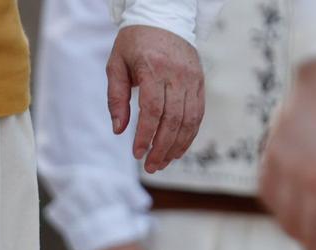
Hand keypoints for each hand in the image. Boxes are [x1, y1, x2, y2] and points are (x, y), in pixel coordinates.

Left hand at [105, 26, 205, 172]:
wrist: (164, 18)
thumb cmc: (134, 44)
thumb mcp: (116, 65)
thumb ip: (116, 97)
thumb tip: (119, 130)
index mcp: (153, 68)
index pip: (152, 110)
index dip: (145, 135)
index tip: (137, 154)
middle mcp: (177, 74)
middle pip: (173, 119)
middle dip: (162, 147)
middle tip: (150, 167)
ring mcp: (192, 78)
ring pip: (189, 119)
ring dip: (176, 146)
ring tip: (162, 163)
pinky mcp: (200, 81)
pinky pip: (198, 113)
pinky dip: (189, 134)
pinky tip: (177, 149)